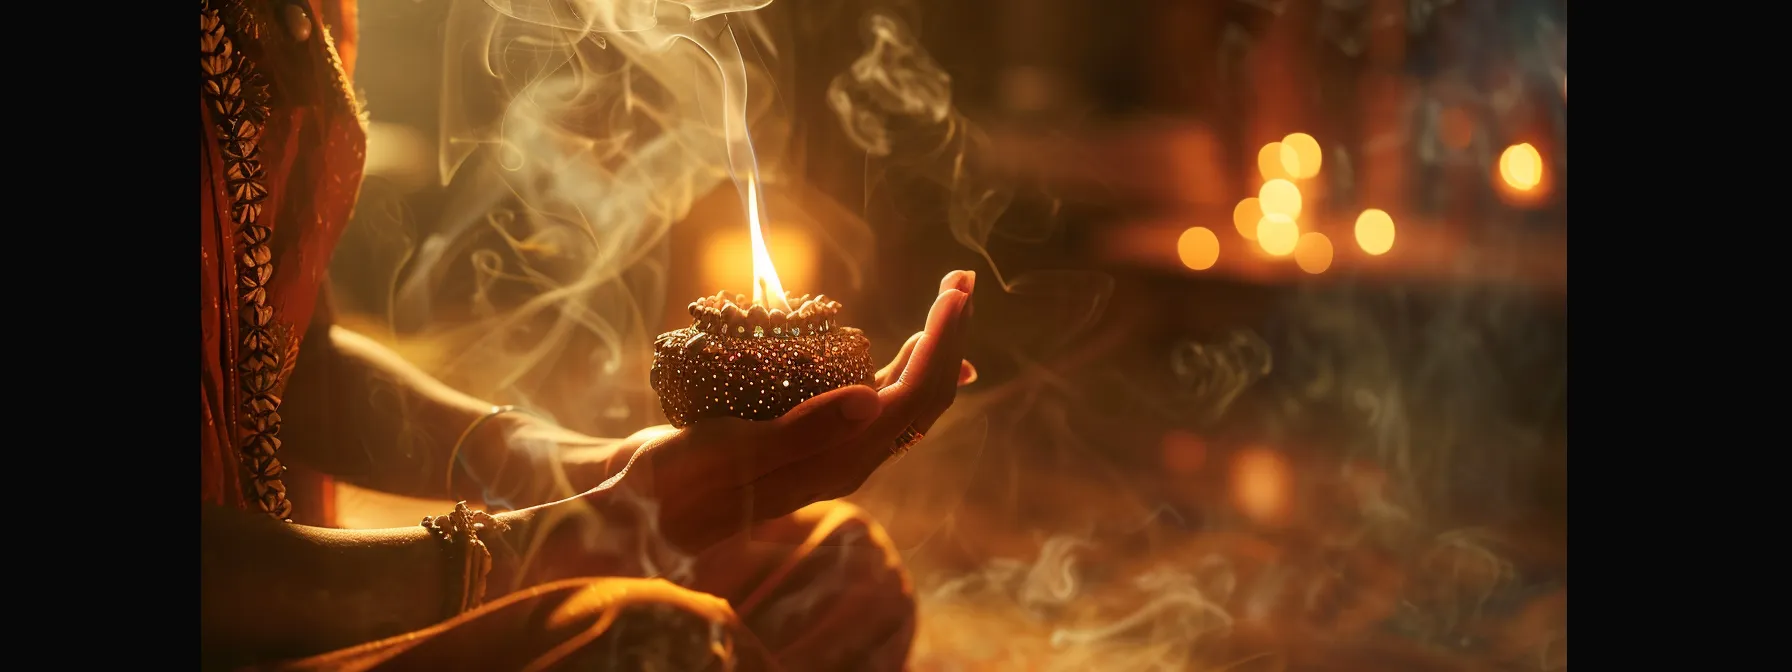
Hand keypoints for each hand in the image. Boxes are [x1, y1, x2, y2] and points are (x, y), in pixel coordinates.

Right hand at [589, 270, 977, 552]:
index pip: (915, 400)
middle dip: (948, 337)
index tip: (952, 293)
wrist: (641, 503)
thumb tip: (872, 400)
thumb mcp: (730, 452)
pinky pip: (875, 401)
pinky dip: (901, 367)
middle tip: (961, 280)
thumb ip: (800, 433)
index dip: (942, 344)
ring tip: (950, 301)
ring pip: (905, 399)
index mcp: (840, 462)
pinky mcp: (812, 439)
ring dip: (932, 348)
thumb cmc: (677, 478)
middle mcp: (847, 459)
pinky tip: (910, 347)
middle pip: (923, 397)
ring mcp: (832, 449)